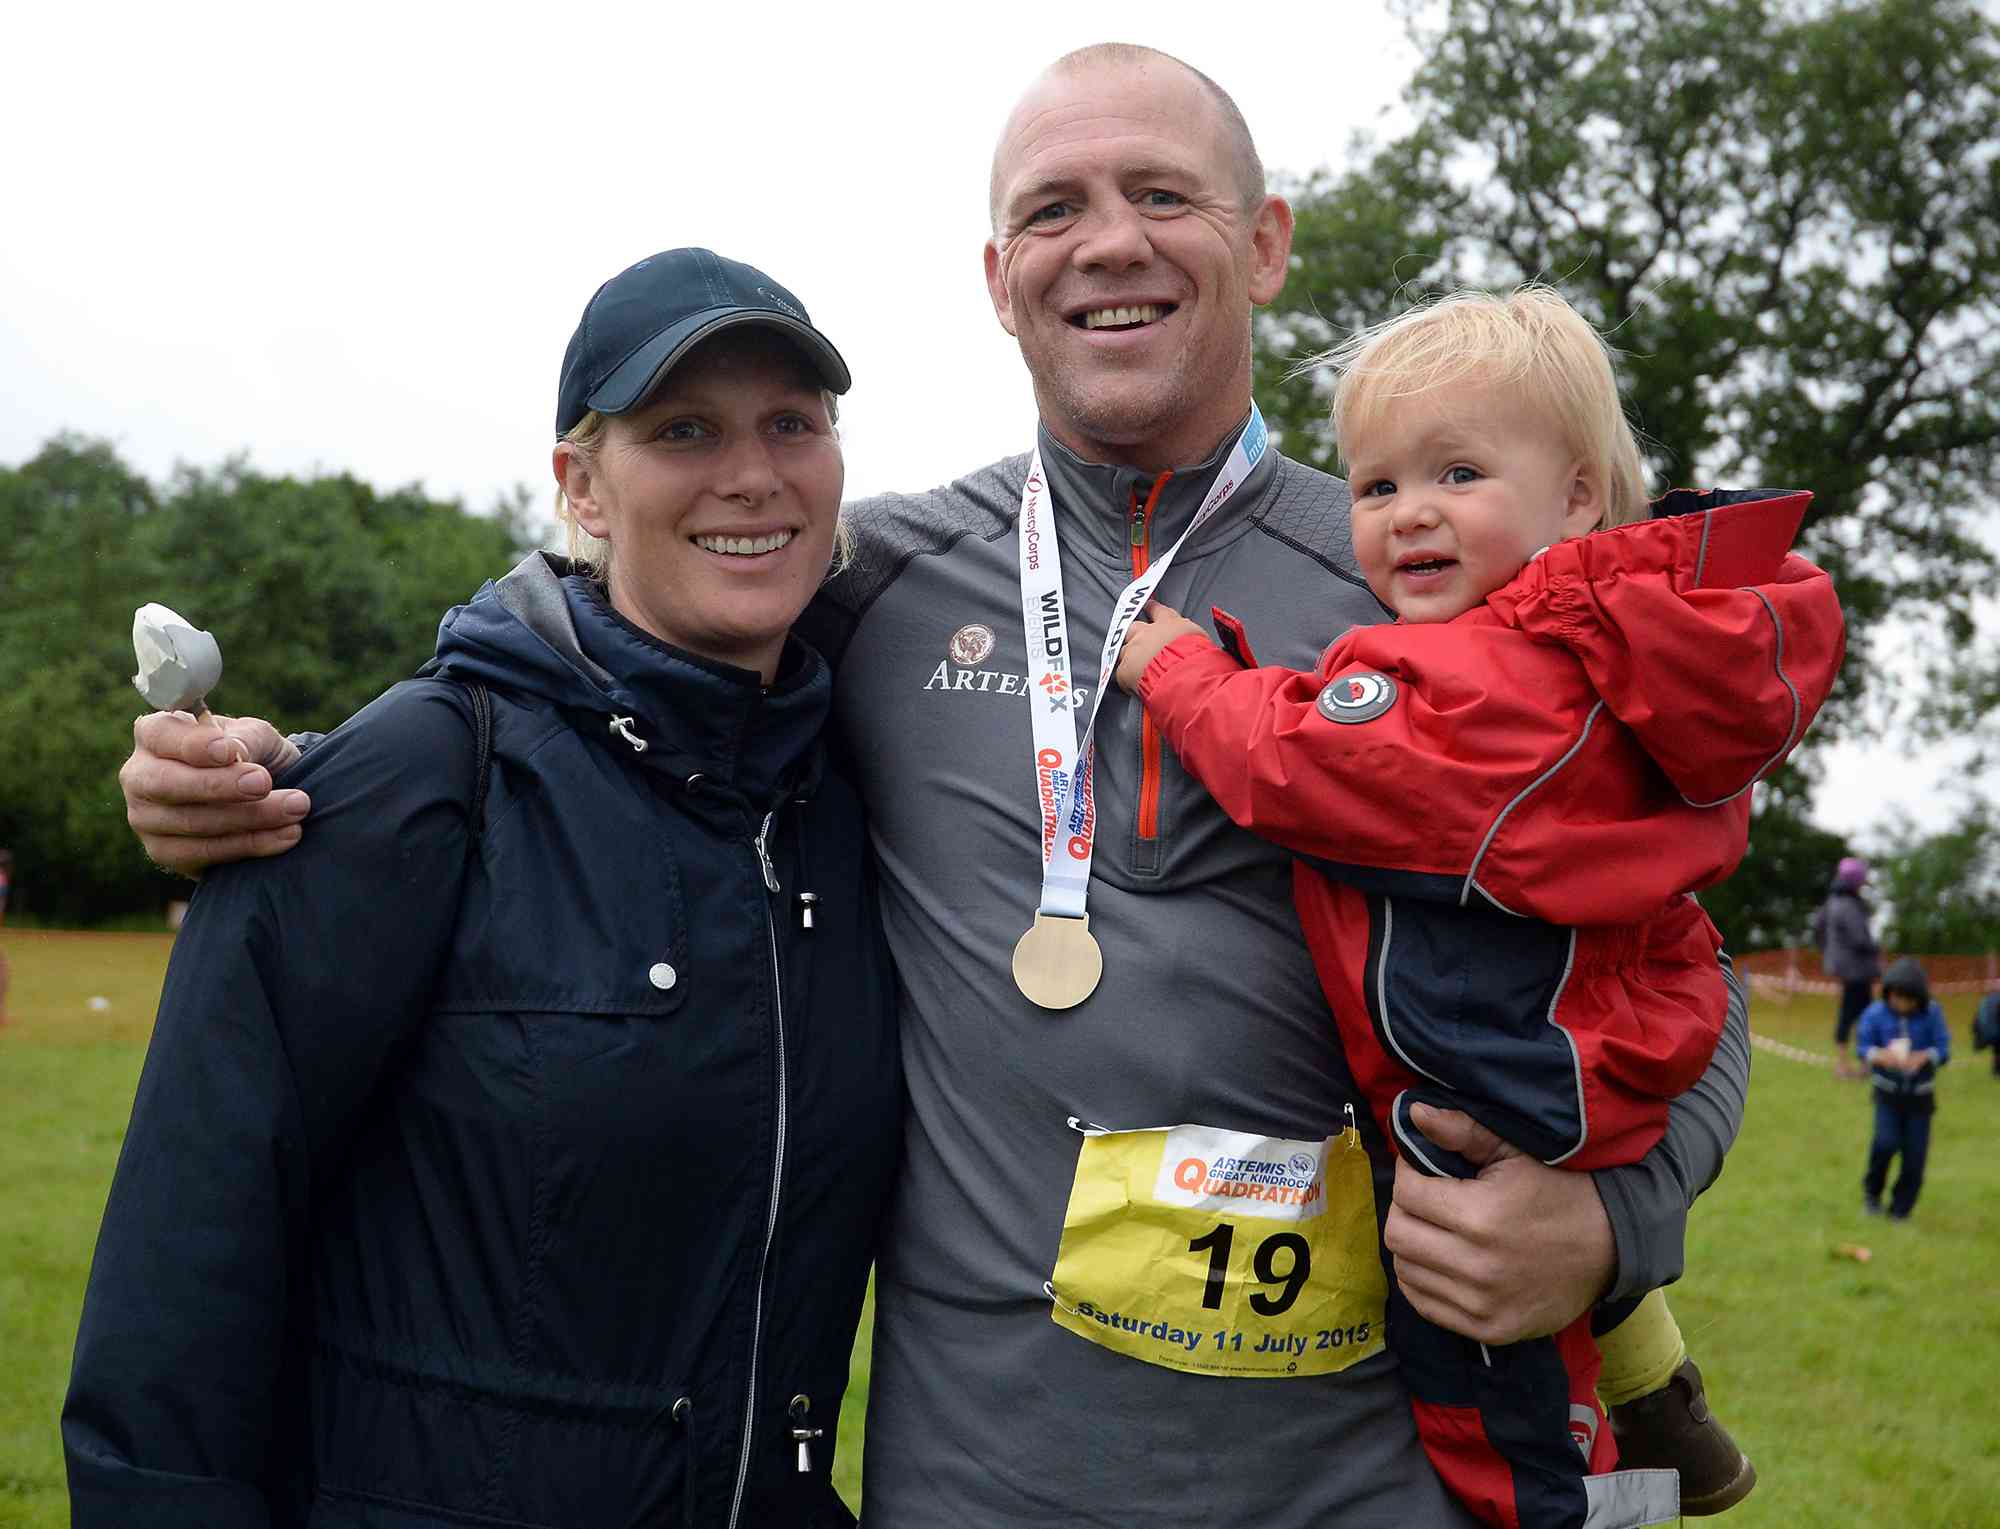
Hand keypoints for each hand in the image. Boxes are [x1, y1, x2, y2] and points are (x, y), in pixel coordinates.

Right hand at [121, 711, 308, 874]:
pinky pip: (203, 853)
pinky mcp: (165, 853)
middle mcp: (140, 776)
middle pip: (165, 783)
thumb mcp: (258, 736)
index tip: (230, 752)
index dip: (193, 745)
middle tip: (264, 783)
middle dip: (218, 786)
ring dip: (249, 817)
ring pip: (190, 822)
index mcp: (155, 735)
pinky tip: (285, 836)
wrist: (266, 796)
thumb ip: (246, 738)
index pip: (160, 736)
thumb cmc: (254, 755)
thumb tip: (235, 752)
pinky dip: (249, 845)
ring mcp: (146, 818)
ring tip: (296, 808)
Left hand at [1113, 602, 1207, 693]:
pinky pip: (1122, 673)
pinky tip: (1136, 686)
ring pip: (1125, 651)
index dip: (1152, 607)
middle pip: (1133, 627)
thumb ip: (1190, 636)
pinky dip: (1128, 680)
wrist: (1185, 678)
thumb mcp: (1202, 639)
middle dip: (1135, 634)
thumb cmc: (1198, 659)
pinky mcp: (1125, 670)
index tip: (1148, 603)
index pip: (1158, 610)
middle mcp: (1148, 633)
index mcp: (1169, 623)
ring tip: (1140, 670)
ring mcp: (1133, 650)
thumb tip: (1193, 641)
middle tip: (1140, 643)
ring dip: (1131, 658)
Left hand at [1384, 1103, 1614, 1343]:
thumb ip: (1463, 1132)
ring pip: (1406, 1271)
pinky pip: (1425, 1304)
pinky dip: (1422, 1280)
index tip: (1420, 1168)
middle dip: (1404, 1209)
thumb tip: (1413, 1113)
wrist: (1612, 1247)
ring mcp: (1482, 1304)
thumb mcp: (1515, 1154)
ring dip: (1411, 1245)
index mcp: (1481, 1216)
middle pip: (1398, 1234)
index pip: (1407, 1193)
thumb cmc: (1560, 1191)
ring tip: (1433, 1229)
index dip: (1408, 1174)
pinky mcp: (1489, 1329)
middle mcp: (1477, 1266)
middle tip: (1424, 1199)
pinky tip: (1440, 1261)